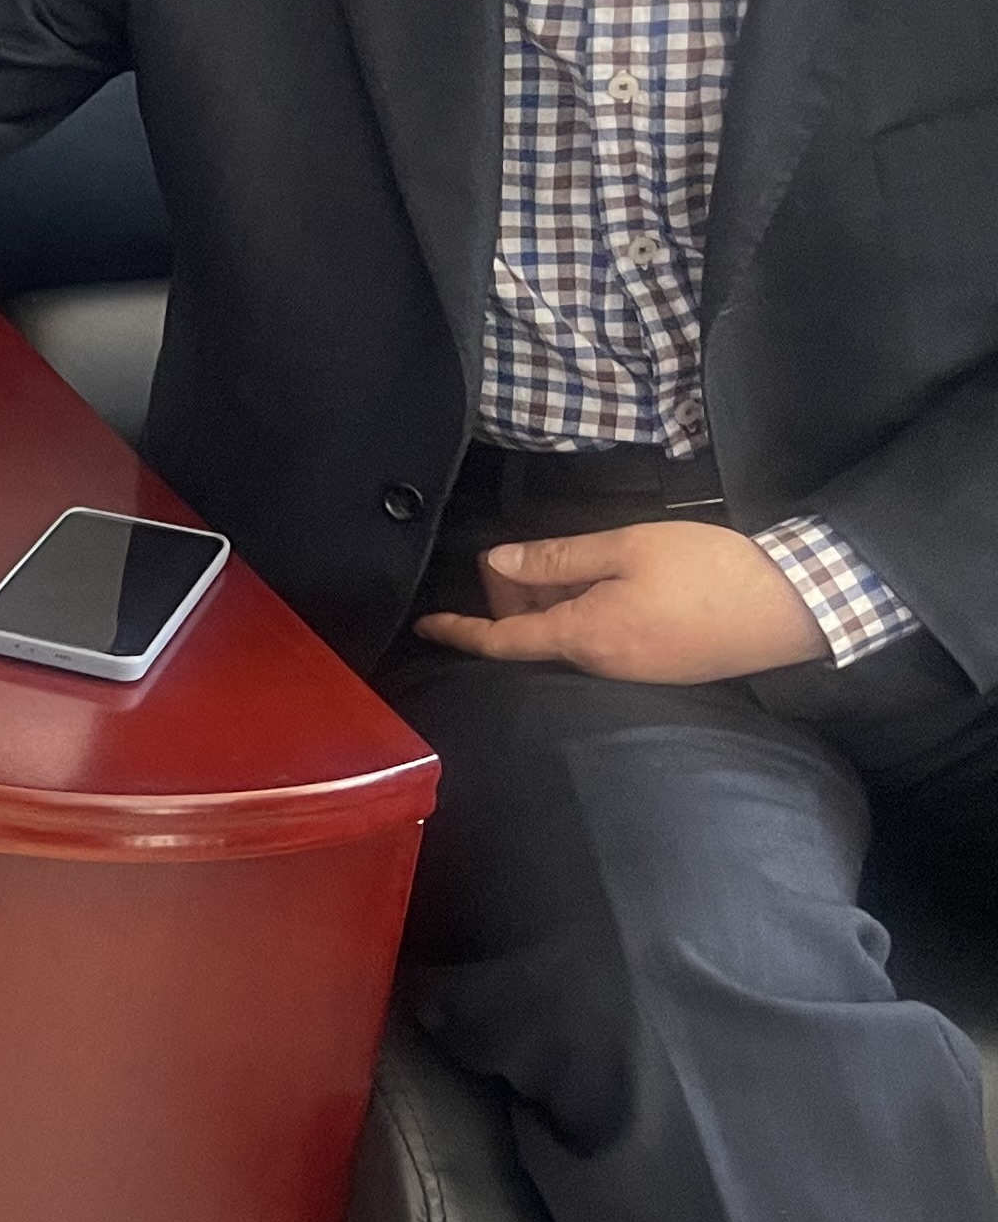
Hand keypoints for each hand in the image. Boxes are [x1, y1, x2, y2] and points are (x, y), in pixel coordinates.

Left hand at [410, 521, 829, 682]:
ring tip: (556, 565)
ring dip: (549, 607)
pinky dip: (582, 616)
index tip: (425, 625)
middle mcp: (601, 667)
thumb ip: (557, 559)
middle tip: (515, 560)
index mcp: (583, 638)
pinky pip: (601, 645)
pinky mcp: (664, 669)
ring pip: (567, 641)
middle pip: (532, 638)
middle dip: (511, 602)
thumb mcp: (626, 548)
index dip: (459, 631)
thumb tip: (497, 564)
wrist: (796, 606)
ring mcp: (634, 673)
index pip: (500, 642)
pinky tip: (599, 586)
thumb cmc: (709, 571)